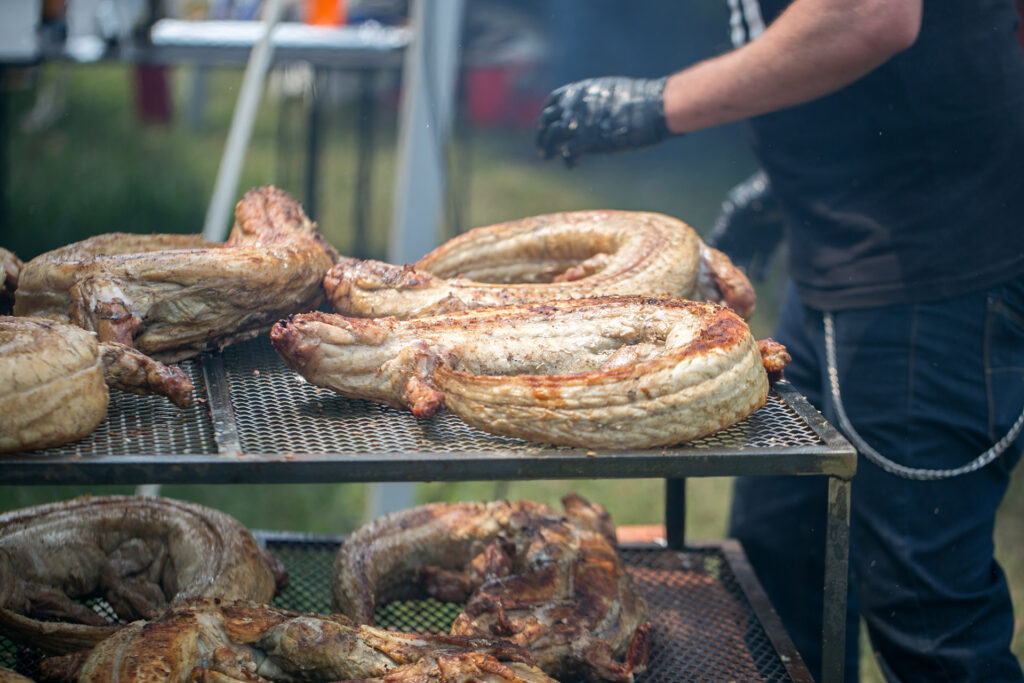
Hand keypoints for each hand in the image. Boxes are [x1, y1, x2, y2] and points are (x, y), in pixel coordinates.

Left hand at [536, 76, 671, 166]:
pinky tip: (573, 166)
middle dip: (542, 135)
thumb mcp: (612, 91)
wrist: (655, 105)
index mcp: (581, 90)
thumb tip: (594, 111)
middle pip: (547, 121)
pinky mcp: (589, 140)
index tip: (545, 125)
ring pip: (552, 137)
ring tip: (548, 157)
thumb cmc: (641, 100)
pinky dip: (568, 161)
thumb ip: (596, 100)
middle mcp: (575, 104)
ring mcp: (580, 122)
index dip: (547, 115)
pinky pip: (568, 153)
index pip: (553, 102)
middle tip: (542, 148)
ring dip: (548, 149)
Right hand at [705, 170, 783, 280]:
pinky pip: (764, 261)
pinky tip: (759, 277)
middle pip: (730, 256)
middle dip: (725, 270)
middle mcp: (740, 234)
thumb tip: (709, 242)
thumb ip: (724, 225)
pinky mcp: (770, 244)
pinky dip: (762, 270)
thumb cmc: (757, 196)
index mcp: (729, 225)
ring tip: (740, 284)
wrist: (786, 191)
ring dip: (743, 271)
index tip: (705, 271)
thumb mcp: (736, 208)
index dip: (710, 256)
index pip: (716, 243)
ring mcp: (754, 240)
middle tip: (722, 283)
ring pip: (746, 261)